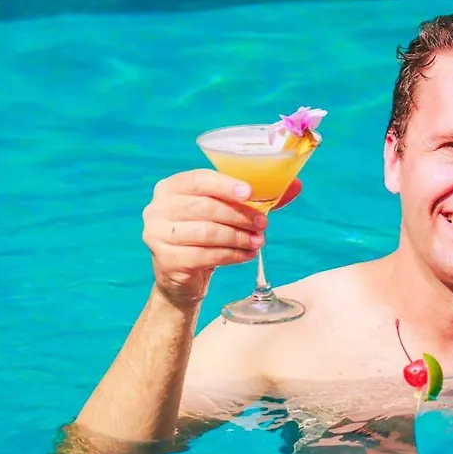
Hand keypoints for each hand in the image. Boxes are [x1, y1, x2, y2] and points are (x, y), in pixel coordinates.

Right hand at [141, 169, 301, 307]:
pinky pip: (204, 256)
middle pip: (205, 207)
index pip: (199, 179)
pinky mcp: (165, 259)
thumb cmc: (207, 232)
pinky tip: (247, 255)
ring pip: (207, 232)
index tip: (250, 193)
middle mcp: (157, 208)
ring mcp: (157, 234)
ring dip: (238, 237)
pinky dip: (231, 255)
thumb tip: (296, 185)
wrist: (183, 274)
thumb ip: (255, 198)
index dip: (226, 185)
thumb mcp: (226, 212)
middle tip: (264, 224)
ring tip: (259, 241)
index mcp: (171, 187)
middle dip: (240, 215)